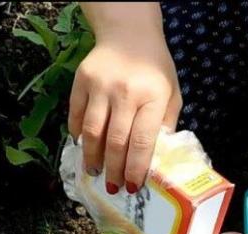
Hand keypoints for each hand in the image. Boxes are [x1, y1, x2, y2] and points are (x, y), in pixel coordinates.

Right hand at [68, 14, 181, 193]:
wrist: (129, 33)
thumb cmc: (154, 69)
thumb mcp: (171, 94)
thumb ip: (165, 124)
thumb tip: (154, 160)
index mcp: (153, 97)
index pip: (142, 141)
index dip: (136, 167)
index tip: (132, 186)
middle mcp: (125, 92)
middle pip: (115, 141)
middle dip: (113, 169)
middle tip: (112, 187)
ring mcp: (100, 86)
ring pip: (92, 131)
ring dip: (92, 157)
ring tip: (94, 172)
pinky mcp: (81, 81)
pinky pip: (76, 115)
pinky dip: (78, 134)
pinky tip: (83, 146)